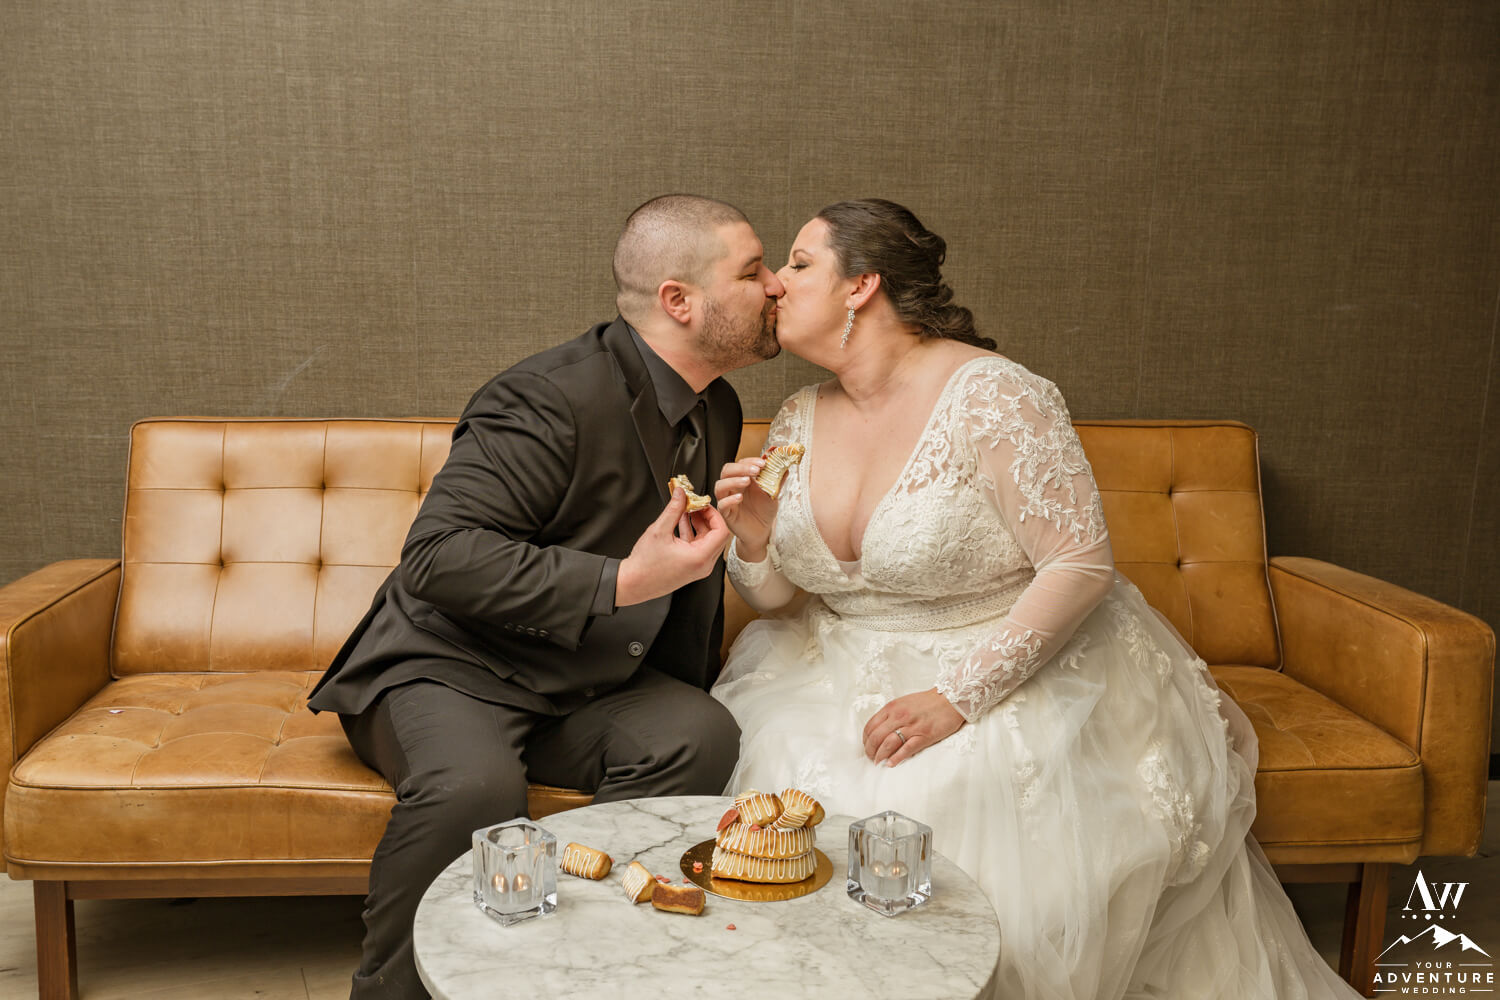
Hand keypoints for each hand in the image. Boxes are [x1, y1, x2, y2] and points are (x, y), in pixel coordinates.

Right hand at [615, 488, 731, 606]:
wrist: (633, 584)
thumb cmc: (645, 564)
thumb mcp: (660, 530)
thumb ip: (674, 509)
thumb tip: (681, 493)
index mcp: (700, 558)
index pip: (721, 532)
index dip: (714, 515)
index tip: (702, 505)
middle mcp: (703, 566)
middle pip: (716, 536)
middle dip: (706, 518)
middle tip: (694, 505)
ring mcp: (698, 569)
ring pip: (707, 542)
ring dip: (698, 525)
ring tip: (684, 511)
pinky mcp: (691, 569)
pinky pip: (698, 548)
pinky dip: (692, 534)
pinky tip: (679, 522)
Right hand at [713, 458, 778, 558]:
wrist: (762, 531)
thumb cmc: (764, 511)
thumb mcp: (773, 493)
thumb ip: (777, 480)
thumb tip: (786, 466)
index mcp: (742, 479)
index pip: (739, 464)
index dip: (749, 461)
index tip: (762, 463)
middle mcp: (732, 487)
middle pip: (727, 471)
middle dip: (740, 468)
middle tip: (755, 470)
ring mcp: (727, 500)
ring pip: (720, 486)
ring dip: (732, 481)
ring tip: (747, 481)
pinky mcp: (726, 514)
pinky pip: (722, 505)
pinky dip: (729, 499)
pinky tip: (740, 498)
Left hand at [862, 689, 964, 766]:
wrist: (950, 698)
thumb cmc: (927, 702)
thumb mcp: (903, 703)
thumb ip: (891, 714)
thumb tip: (879, 730)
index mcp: (892, 708)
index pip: (870, 726)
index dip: (866, 739)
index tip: (867, 746)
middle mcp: (899, 716)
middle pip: (876, 737)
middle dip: (870, 751)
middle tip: (871, 758)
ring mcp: (912, 726)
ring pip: (888, 744)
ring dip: (880, 756)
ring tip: (878, 763)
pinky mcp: (924, 735)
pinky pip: (906, 749)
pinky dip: (896, 758)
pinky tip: (891, 764)